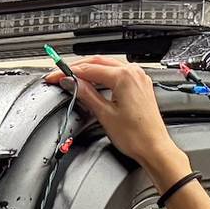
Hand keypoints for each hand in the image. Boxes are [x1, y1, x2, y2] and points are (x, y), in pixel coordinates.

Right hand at [44, 56, 189, 189]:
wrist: (153, 146)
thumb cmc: (136, 135)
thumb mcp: (105, 114)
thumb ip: (87, 95)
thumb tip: (73, 83)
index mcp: (124, 76)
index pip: (89, 69)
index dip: (69, 72)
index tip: (56, 77)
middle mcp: (133, 72)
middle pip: (98, 61)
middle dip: (78, 67)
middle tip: (61, 74)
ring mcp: (138, 77)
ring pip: (109, 64)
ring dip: (90, 68)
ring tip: (75, 77)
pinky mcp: (140, 84)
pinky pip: (119, 72)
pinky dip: (104, 74)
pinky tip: (96, 81)